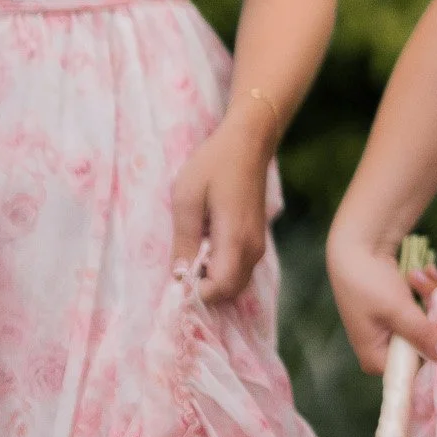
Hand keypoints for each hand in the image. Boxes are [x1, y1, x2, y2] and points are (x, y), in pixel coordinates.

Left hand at [171, 111, 271, 306]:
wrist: (248, 144)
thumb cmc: (213, 166)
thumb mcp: (186, 200)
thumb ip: (184, 242)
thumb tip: (179, 277)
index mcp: (235, 240)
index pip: (220, 289)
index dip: (196, 292)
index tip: (177, 277)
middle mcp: (253, 250)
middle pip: (229, 292)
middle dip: (203, 289)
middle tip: (182, 264)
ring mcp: (258, 246)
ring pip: (235, 283)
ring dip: (212, 279)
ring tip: (192, 253)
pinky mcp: (257, 241)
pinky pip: (239, 269)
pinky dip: (221, 269)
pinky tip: (205, 246)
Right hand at [326, 218, 436, 376]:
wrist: (358, 245)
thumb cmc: (369, 282)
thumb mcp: (398, 311)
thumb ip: (422, 335)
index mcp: (376, 360)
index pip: (414, 372)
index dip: (435, 355)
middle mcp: (384, 350)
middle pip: (424, 345)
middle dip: (432, 315)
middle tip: (429, 290)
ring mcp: (394, 330)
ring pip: (427, 324)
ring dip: (429, 297)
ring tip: (419, 274)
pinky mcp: (401, 312)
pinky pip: (422, 310)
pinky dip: (425, 291)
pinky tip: (424, 271)